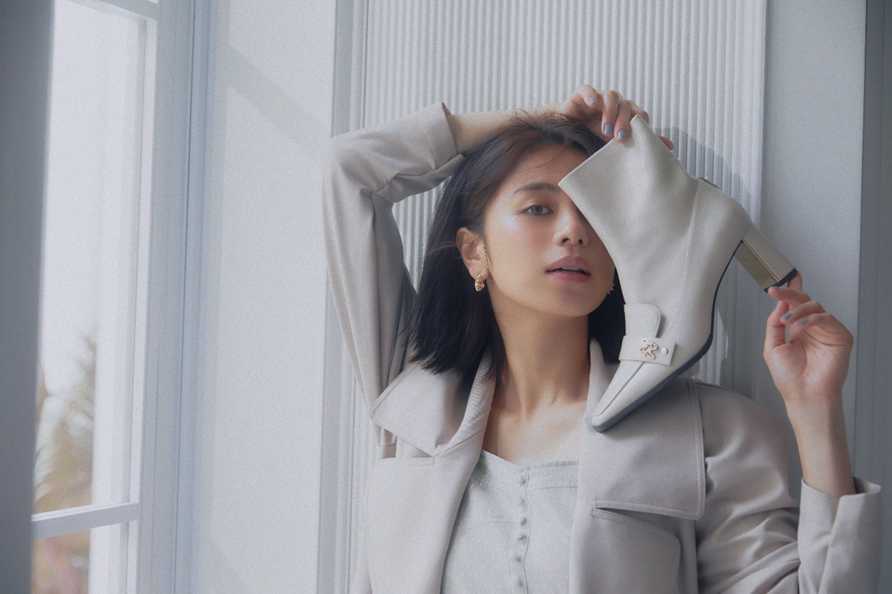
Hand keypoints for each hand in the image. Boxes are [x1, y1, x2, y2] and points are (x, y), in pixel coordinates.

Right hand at [557, 85, 673, 148]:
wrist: (569, 130)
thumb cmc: (597, 134)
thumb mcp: (619, 140)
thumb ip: (641, 141)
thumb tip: (669, 147)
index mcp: (627, 113)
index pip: (639, 115)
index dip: (637, 127)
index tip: (630, 141)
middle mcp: (616, 103)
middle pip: (626, 106)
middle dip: (624, 122)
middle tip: (619, 138)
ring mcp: (599, 97)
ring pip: (611, 96)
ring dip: (610, 112)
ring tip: (605, 129)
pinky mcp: (581, 94)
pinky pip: (587, 90)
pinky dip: (591, 95)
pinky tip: (592, 105)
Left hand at [764, 273, 853, 408]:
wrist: (804, 395)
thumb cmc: (790, 378)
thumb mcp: (772, 346)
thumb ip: (774, 324)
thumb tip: (780, 304)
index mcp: (797, 329)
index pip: (794, 304)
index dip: (789, 290)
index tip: (778, 282)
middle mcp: (811, 328)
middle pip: (803, 301)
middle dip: (790, 293)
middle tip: (777, 292)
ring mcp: (826, 331)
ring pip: (815, 306)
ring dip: (798, 309)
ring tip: (787, 320)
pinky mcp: (840, 337)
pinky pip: (828, 318)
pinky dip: (813, 318)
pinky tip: (802, 325)